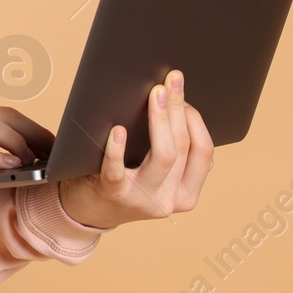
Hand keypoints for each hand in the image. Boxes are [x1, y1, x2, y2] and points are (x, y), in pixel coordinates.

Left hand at [58, 69, 214, 229]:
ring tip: (155, 94)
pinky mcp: (113, 194)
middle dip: (178, 109)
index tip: (186, 96)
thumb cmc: (127, 182)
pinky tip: (118, 129)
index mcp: (186, 194)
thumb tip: (187, 112)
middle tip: (171, 81)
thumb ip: (177, 156)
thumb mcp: (160, 177)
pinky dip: (118, 148)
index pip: (203, 153)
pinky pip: (117, 170)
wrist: (89, 211)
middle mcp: (168, 200)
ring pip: (163, 156)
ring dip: (161, 120)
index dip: (196, 121)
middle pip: (182, 148)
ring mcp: (141, 199)